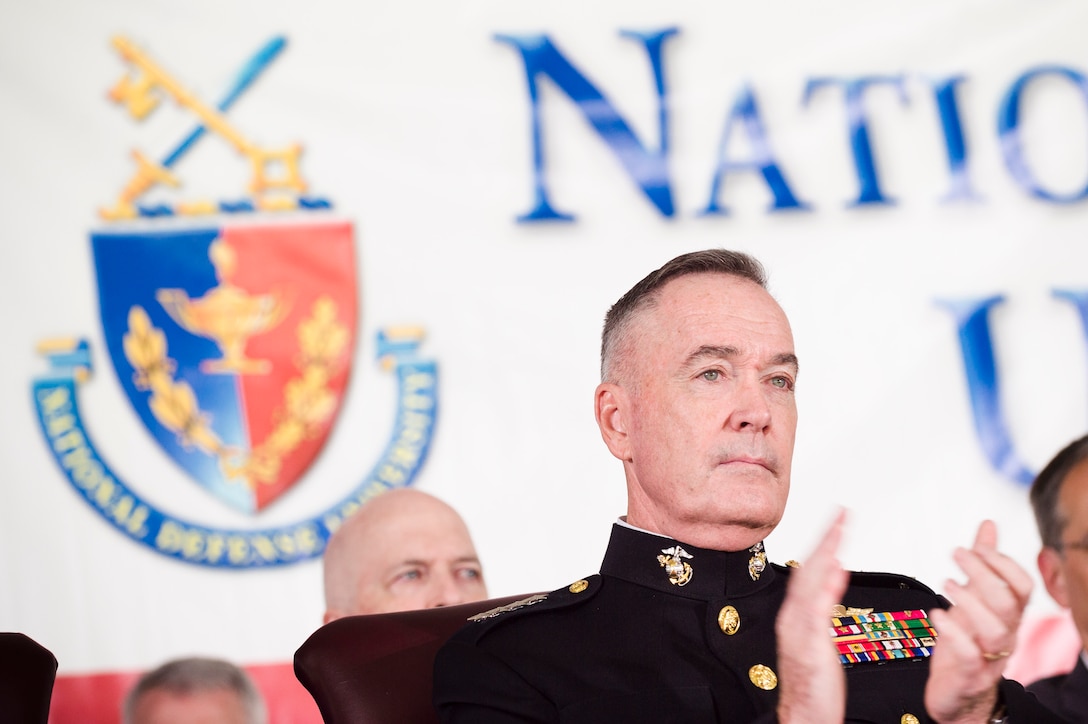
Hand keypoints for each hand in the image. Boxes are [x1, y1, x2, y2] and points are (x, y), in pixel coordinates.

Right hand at [775, 509, 849, 723]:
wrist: (804, 715)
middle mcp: (793, 616)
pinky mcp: (810, 645)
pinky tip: (837, 570)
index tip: (839, 520)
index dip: (825, 543)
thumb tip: (836, 572)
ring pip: (811, 583)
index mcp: (797, 613)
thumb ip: (826, 602)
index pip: (811, 569)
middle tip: (842, 513)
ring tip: (840, 529)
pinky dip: (826, 588)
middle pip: (809, 569)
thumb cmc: (815, 684)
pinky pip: (817, 611)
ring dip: (826, 553)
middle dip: (826, 539)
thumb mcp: (821, 636)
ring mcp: (798, 629)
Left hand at [924, 520, 1032, 722]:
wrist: (959, 695)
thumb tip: (987, 526)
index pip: (1022, 586)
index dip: (1004, 563)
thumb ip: (981, 564)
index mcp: (1008, 615)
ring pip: (995, 629)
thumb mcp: (972, 599)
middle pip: (1008, 603)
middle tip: (958, 554)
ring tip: (946, 582)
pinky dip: (953, 632)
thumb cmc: (966, 643)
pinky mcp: (970, 675)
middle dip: (984, 573)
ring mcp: (991, 657)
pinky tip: (937, 614)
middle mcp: (1005, 634)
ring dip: (969, 601)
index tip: (977, 546)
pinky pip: (970, 655)